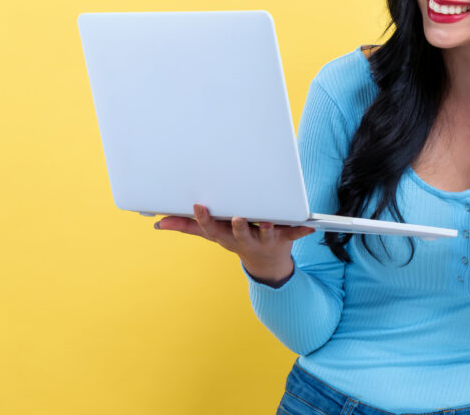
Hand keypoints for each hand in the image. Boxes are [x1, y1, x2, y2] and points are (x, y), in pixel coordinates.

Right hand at [154, 204, 315, 285]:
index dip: (205, 220)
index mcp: (225, 236)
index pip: (212, 230)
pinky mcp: (285, 238)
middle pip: (240, 234)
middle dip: (239, 227)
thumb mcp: (212, 234)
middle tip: (238, 217)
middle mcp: (245, 239)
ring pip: (267, 235)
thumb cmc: (236, 239)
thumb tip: (159, 222)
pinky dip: (302, 230)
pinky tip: (310, 226)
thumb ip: (187, 226)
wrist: (267, 263)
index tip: (199, 206)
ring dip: (269, 230)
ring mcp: (265, 240)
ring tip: (270, 222)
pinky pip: (295, 234)